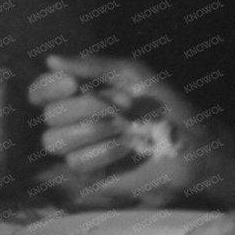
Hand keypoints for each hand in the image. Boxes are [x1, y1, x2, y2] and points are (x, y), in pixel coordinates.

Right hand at [28, 55, 234, 208]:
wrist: (194, 143)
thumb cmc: (168, 106)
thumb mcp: (135, 75)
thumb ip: (94, 65)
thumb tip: (51, 59)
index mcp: (81, 96)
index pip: (41, 92)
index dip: (47, 87)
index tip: (72, 84)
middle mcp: (75, 123)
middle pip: (49, 116)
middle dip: (85, 109)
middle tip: (121, 108)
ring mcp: (82, 151)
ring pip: (55, 142)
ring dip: (94, 131)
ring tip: (126, 129)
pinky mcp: (92, 175)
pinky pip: (76, 163)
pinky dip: (104, 152)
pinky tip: (128, 148)